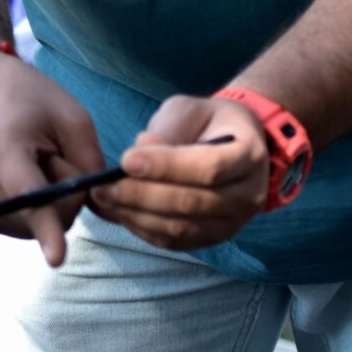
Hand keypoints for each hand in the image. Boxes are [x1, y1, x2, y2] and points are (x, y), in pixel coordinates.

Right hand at [0, 55, 107, 267]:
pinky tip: (23, 177)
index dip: (47, 231)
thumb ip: (93, 165)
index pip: (31, 198)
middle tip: (50, 152)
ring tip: (32, 161)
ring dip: (51, 200)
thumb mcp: (72, 118)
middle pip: (51, 215)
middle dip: (66, 191)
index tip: (57, 259)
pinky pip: (28, 227)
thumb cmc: (26, 98)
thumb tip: (110, 212)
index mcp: (5, 153)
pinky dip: (36, 208)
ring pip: (42, 226)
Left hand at [91, 95, 268, 250]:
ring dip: (137, 216)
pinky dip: (144, 229)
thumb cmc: (208, 122)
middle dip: (141, 195)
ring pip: (182, 227)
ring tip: (104, 200)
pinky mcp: (213, 237)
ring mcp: (233, 222)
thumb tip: (141, 151)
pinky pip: (176, 241)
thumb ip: (169, 128)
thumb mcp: (191, 110)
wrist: (236, 146)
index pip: (208, 167)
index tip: (126, 160)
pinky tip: (119, 213)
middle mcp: (248, 194)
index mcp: (248, 155)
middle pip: (192, 202)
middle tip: (103, 186)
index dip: (166, 166)